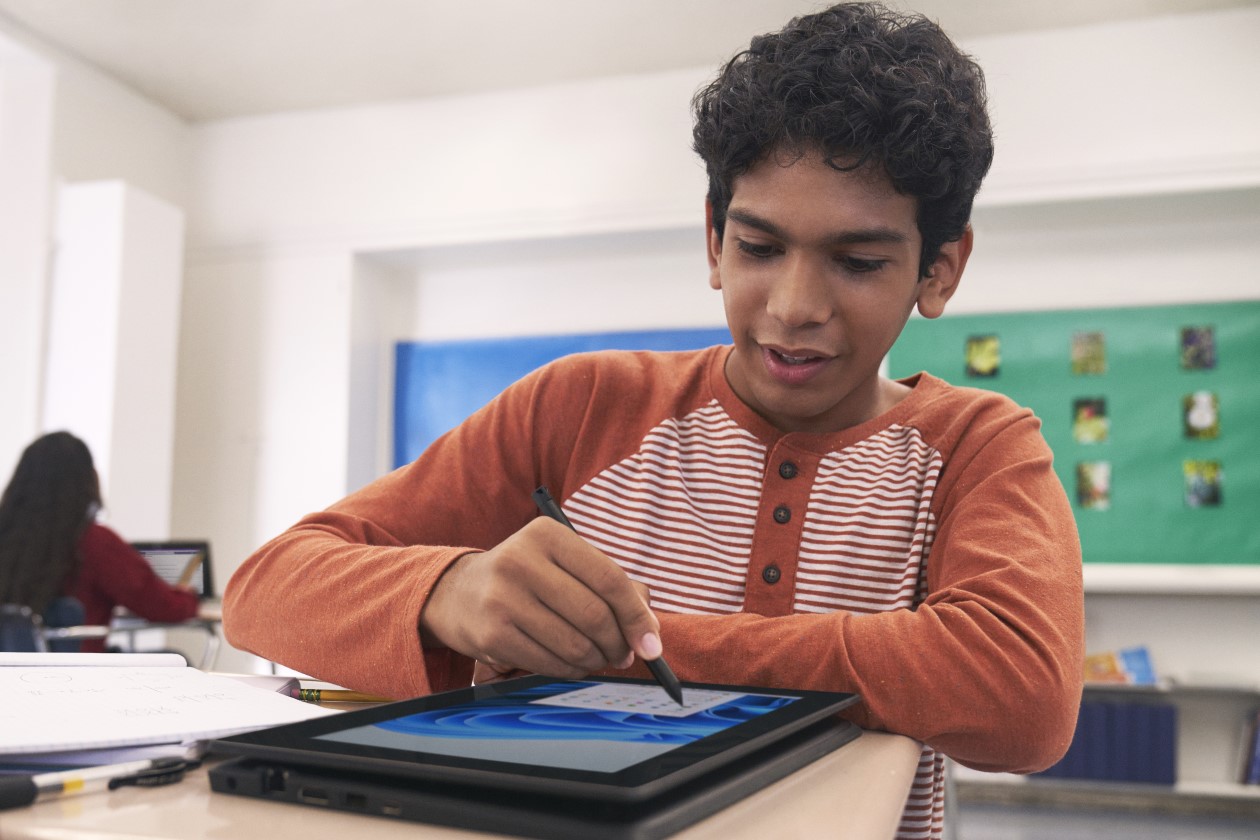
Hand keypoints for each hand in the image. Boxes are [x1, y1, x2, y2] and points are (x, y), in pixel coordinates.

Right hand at [421, 518, 660, 679]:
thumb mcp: (561, 562)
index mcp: (547, 535)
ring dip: (596, 661)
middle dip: (618, 644)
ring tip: (597, 659)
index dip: (637, 616)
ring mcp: (503, 598)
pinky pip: (550, 663)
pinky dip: (570, 670)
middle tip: (624, 655)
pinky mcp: (492, 634)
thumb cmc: (527, 578)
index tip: (653, 644)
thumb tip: (649, 633)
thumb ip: (606, 586)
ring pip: (574, 644)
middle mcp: (521, 561)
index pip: (609, 578)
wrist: (458, 592)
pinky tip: (572, 664)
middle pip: (594, 615)